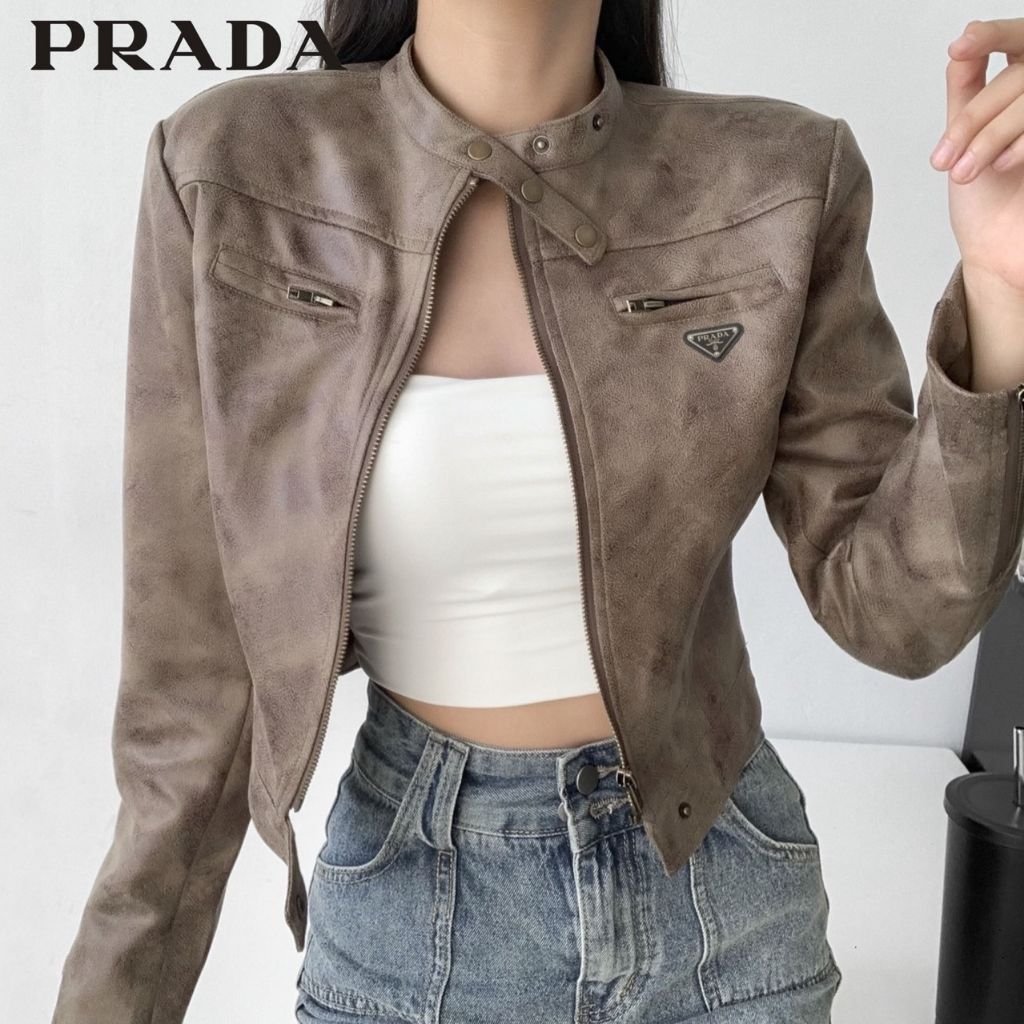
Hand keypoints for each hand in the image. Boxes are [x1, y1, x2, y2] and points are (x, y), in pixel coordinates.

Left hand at [930, 18, 1023, 295]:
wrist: (1000, 249)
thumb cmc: (987, 197)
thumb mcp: (966, 138)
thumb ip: (967, 92)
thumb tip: (961, 47)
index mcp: (1023, 90)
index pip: (1019, 42)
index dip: (994, 36)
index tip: (961, 45)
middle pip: (1018, 78)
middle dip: (974, 118)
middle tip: (945, 159)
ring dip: (991, 135)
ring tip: (965, 173)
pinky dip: (1022, 141)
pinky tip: (1002, 166)